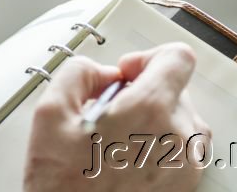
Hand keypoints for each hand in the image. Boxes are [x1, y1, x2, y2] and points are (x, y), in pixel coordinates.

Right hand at [24, 43, 209, 191]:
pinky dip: (161, 142)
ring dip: (155, 116)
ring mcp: (185, 166)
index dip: (149, 57)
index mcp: (149, 111)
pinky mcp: (184, 187)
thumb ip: (79, 72)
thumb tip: (103, 73)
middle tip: (110, 110)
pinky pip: (184, 148)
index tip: (128, 72)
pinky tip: (127, 155)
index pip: (178, 58)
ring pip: (183, 118)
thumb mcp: (50, 112)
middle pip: (177, 88)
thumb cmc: (62, 186)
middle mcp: (177, 137)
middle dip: (144, 90)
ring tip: (118, 136)